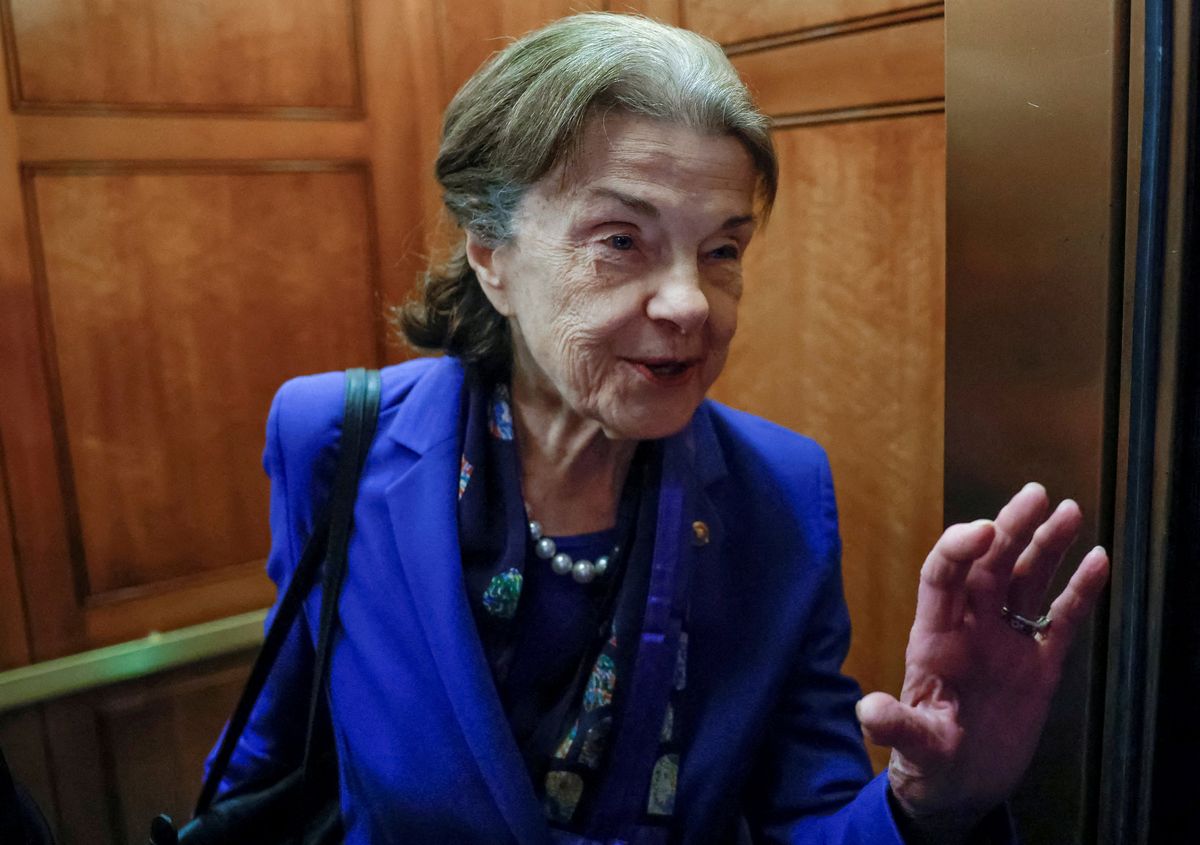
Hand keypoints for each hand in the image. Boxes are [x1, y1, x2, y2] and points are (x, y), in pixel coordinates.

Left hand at [855, 483, 1109, 835]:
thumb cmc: (929, 764)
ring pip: (1027, 581)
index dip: (959, 548)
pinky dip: (1080, 591)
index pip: (943, 576)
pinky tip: (1098, 560)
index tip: (984, 529)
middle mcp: (972, 629)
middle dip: (1010, 528)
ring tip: (1070, 510)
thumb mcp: (912, 748)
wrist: (962, 790)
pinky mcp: (1039, 664)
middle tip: (1035, 494)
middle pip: (990, 565)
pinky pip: (1062, 618)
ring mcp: (1007, 643)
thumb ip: (897, 727)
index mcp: (936, 638)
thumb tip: (868, 712)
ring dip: (1046, 546)